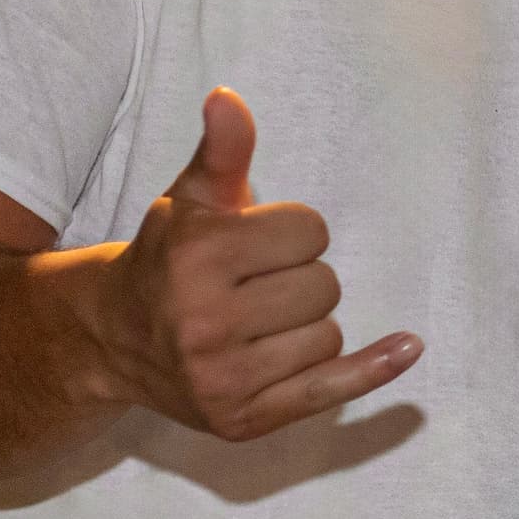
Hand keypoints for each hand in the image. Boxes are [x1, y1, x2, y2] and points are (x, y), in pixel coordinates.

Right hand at [91, 88, 422, 440]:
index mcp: (196, 257)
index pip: (311, 233)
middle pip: (325, 286)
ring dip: (306, 324)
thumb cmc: (167, 257)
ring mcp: (222, 379)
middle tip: (252, 285)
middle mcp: (204, 323)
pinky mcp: (241, 420)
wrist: (112, 338)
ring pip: (329, 335)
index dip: (290, 233)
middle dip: (299, 278)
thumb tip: (228, 99)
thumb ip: (223, 151)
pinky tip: (407, 348)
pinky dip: (373, 369)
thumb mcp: (191, 199)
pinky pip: (331, 389)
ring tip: (255, 322)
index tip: (254, 244)